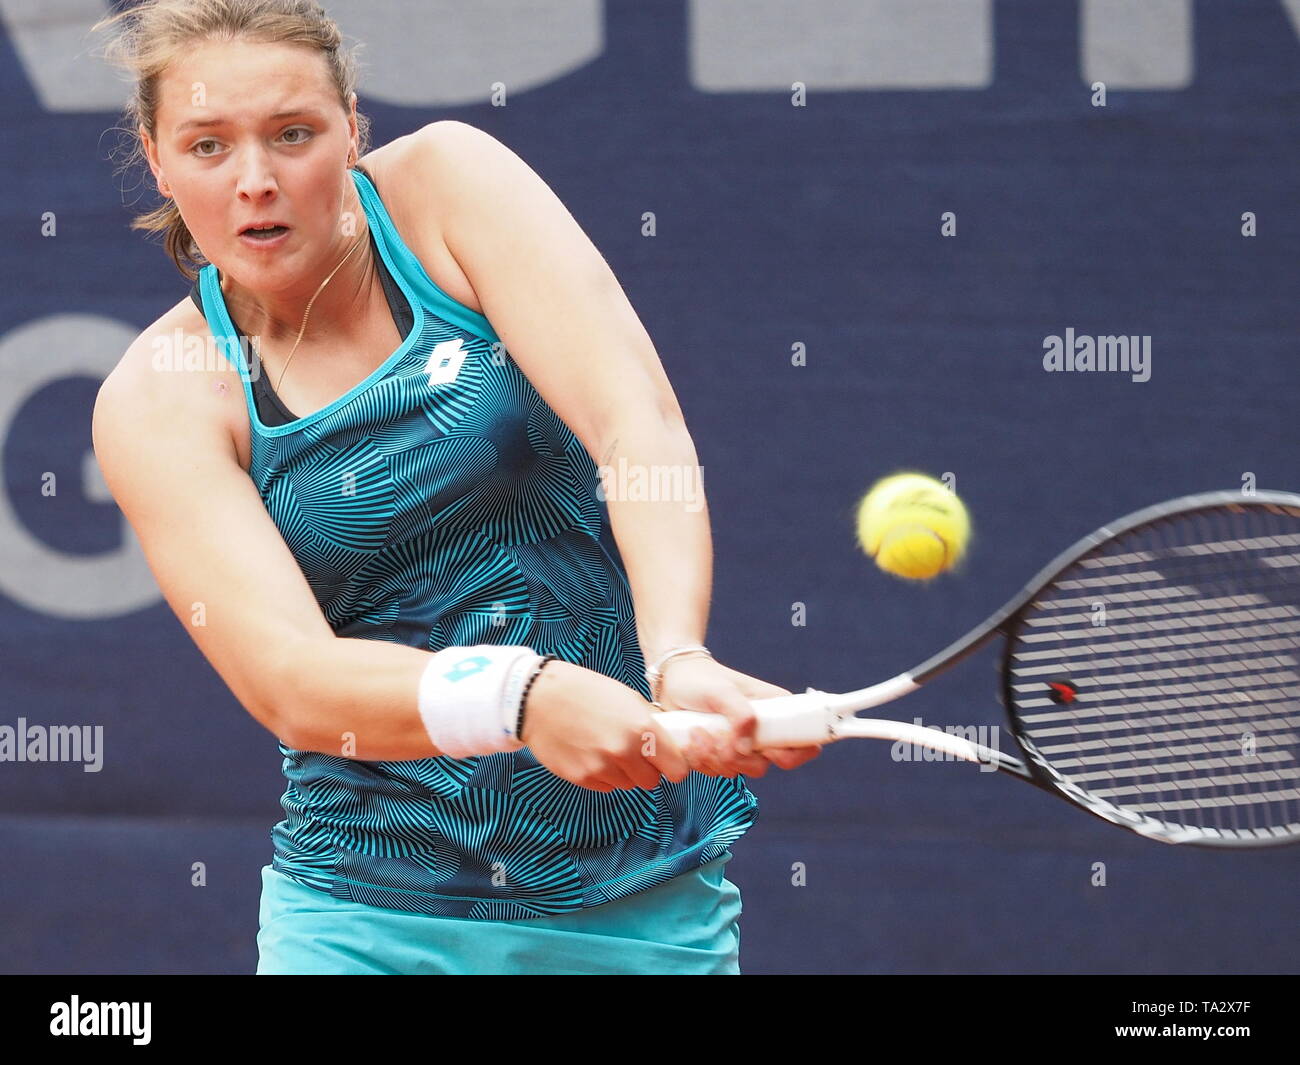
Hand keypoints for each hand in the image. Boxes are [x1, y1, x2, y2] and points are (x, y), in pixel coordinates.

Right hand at [520, 659, 690, 791]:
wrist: (539, 699)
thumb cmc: (585, 692)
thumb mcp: (627, 698)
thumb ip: (650, 724)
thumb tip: (668, 745)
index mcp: (642, 729)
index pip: (676, 768)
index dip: (674, 766)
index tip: (668, 763)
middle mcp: (624, 752)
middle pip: (651, 781)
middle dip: (647, 770)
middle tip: (635, 753)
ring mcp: (601, 768)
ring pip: (627, 784)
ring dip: (623, 772)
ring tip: (607, 748)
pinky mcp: (582, 778)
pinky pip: (605, 786)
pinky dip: (603, 775)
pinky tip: (591, 753)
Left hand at [654, 656, 821, 778]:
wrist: (673, 681)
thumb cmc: (702, 679)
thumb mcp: (722, 691)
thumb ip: (740, 715)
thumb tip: (746, 749)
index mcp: (776, 712)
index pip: (805, 744)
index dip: (794, 755)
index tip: (769, 751)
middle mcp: (762, 732)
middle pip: (765, 765)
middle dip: (738, 759)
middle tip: (717, 738)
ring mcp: (740, 745)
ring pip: (737, 772)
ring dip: (714, 758)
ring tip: (697, 731)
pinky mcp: (718, 754)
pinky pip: (715, 772)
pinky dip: (701, 761)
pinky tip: (691, 740)